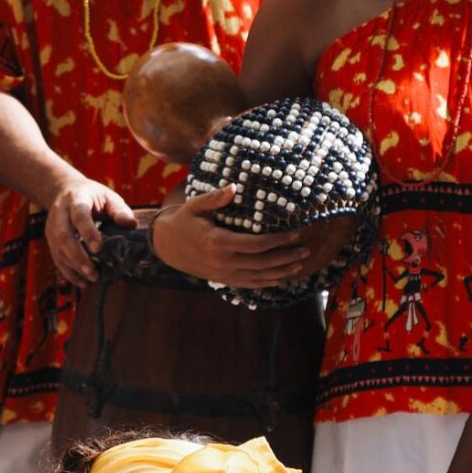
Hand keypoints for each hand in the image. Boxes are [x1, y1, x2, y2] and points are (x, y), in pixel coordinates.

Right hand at [43, 176, 133, 287]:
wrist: (64, 190)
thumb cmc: (92, 195)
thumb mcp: (107, 196)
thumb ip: (119, 210)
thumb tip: (132, 225)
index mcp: (76, 199)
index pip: (79, 216)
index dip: (87, 232)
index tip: (98, 248)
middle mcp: (60, 213)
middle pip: (64, 236)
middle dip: (77, 256)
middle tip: (92, 271)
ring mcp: (52, 227)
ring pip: (58, 250)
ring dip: (74, 267)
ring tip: (92, 278)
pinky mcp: (50, 239)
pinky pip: (56, 258)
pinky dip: (68, 272)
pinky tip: (82, 282)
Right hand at [151, 186, 313, 286]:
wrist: (166, 246)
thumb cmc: (183, 221)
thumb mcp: (194, 206)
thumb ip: (215, 198)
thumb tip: (234, 187)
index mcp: (217, 242)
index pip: (255, 245)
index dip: (278, 241)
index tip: (295, 233)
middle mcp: (223, 262)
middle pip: (262, 263)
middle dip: (286, 257)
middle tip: (306, 250)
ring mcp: (224, 273)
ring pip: (258, 277)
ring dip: (281, 272)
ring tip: (300, 265)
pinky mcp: (224, 280)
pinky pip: (250, 284)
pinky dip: (267, 282)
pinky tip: (281, 278)